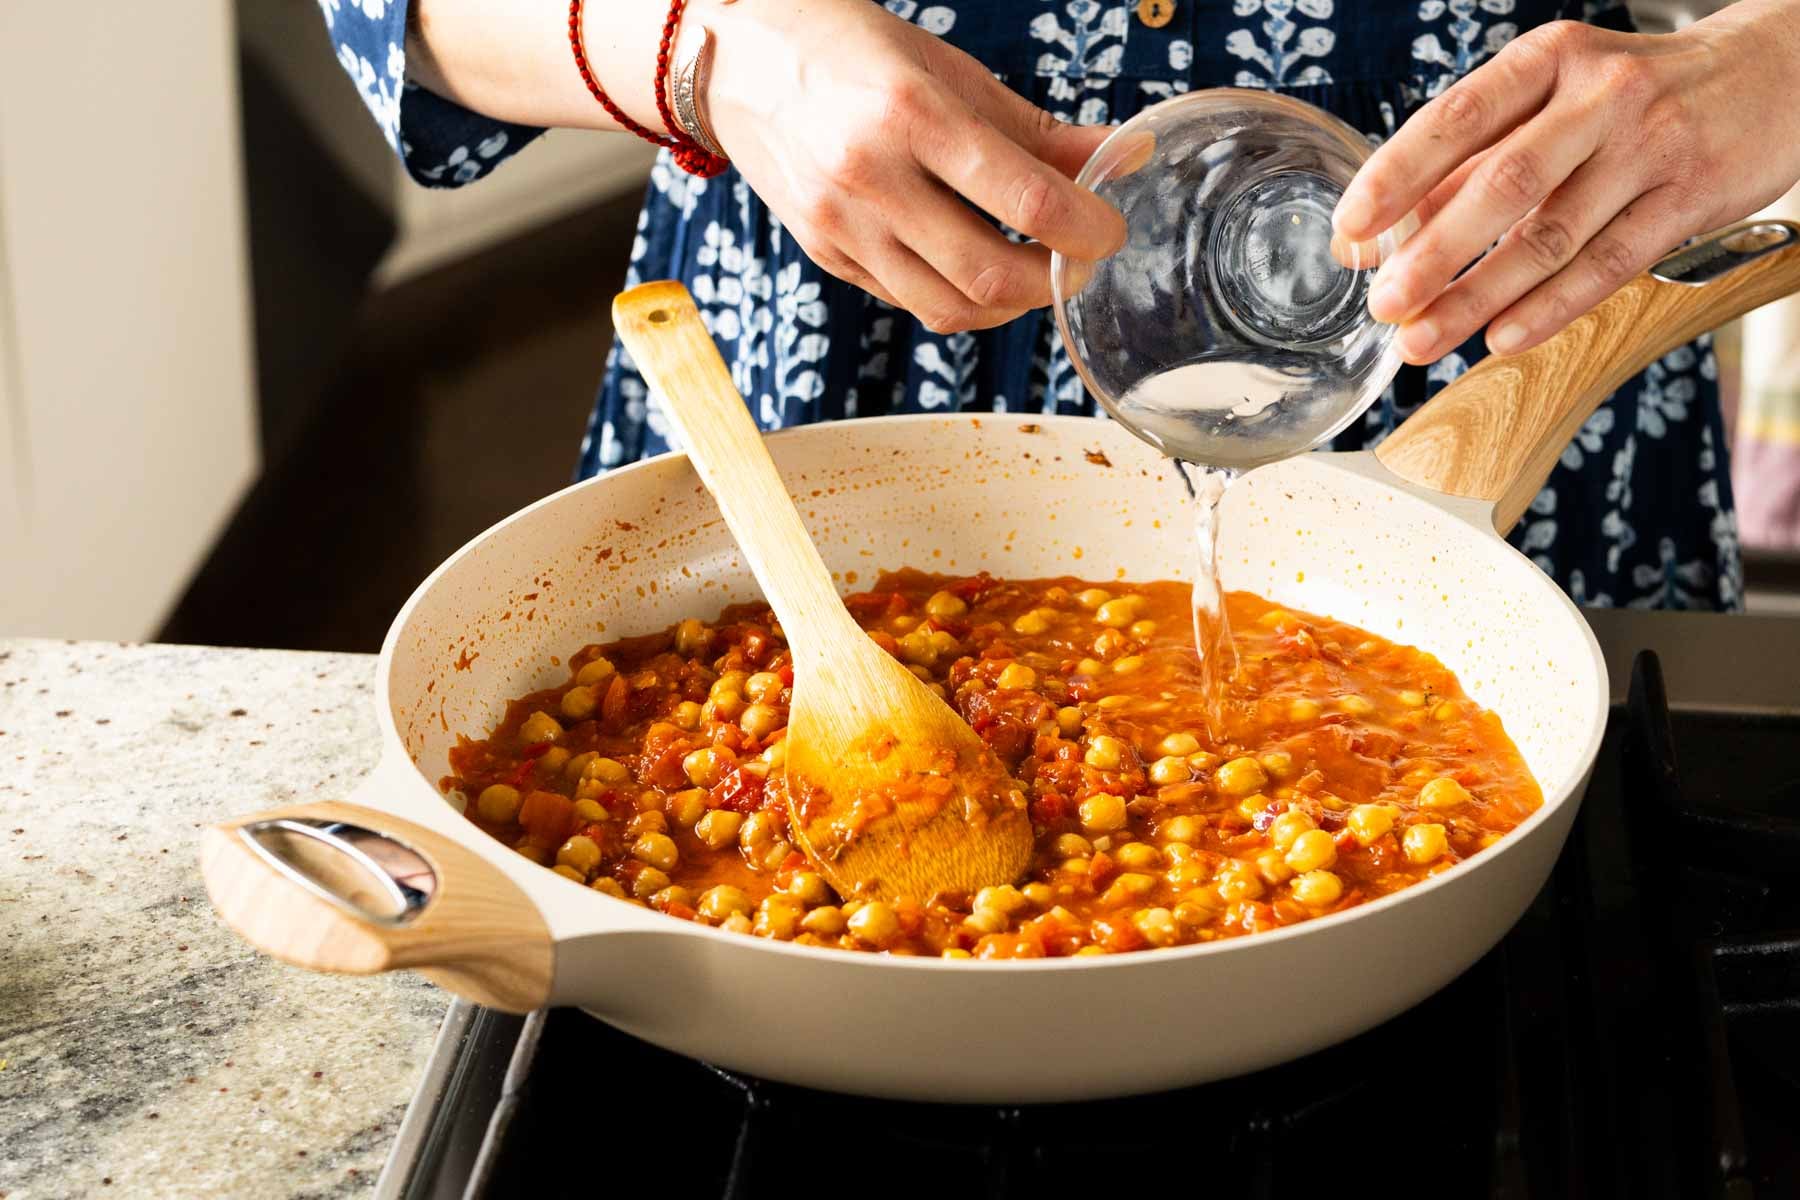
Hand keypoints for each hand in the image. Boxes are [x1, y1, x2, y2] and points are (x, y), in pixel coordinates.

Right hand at [699, 0, 1124, 332]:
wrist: (735, 62)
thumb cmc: (845, 50)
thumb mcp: (945, 68)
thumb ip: (1032, 128)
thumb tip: (1115, 158)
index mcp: (911, 113)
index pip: (1024, 198)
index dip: (1085, 229)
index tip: (1110, 231)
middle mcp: (870, 177)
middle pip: (988, 273)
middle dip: (1051, 282)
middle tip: (1077, 263)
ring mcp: (841, 225)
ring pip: (948, 308)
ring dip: (1007, 307)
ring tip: (1031, 275)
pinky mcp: (824, 254)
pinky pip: (907, 301)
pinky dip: (955, 299)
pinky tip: (972, 269)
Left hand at [1332, 1, 1799, 364]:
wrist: (1775, 73)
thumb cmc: (1634, 96)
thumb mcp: (1549, 103)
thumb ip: (1462, 167)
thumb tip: (1369, 238)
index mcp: (1548, 61)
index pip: (1456, 119)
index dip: (1396, 176)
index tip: (1350, 229)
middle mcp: (1600, 97)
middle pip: (1503, 184)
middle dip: (1433, 252)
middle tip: (1384, 305)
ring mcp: (1650, 147)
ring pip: (1552, 235)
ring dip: (1479, 296)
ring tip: (1423, 340)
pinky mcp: (1690, 199)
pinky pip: (1609, 264)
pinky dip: (1550, 307)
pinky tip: (1501, 339)